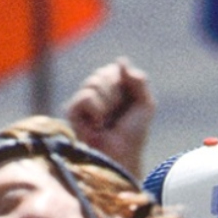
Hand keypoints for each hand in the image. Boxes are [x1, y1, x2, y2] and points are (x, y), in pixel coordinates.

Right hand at [64, 58, 155, 177]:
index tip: (128, 104)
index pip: (113, 70)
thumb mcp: (145, 104)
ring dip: (107, 104)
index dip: (124, 85)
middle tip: (116, 115)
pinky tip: (96, 125)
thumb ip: (138, 80)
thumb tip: (120, 61)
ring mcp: (81, 102)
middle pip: (102, 74)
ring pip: (93, 83)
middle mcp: (94, 93)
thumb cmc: (133, 134)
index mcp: (111, 88)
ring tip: (106, 122)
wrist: (122, 156)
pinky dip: (96, 110)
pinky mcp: (71, 112)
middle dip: (115, 94)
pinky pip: (85, 97)